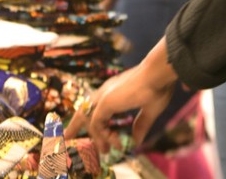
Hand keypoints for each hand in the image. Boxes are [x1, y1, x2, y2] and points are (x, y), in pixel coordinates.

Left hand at [68, 39, 177, 154]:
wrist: (159, 72)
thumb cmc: (157, 86)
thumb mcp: (149, 110)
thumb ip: (141, 125)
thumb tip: (137, 141)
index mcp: (114, 91)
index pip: (95, 106)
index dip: (94, 120)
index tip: (104, 135)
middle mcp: (105, 92)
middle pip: (83, 110)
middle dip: (74, 125)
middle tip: (66, 137)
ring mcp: (104, 96)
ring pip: (87, 119)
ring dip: (94, 137)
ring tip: (104, 151)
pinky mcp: (106, 102)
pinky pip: (97, 124)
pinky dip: (104, 136)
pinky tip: (116, 143)